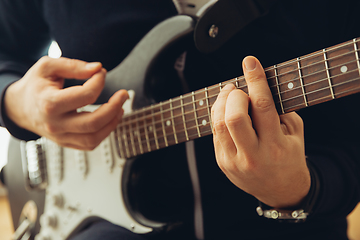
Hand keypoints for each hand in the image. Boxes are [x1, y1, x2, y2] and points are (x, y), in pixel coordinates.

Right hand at [4, 56, 128, 149]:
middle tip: (124, 94)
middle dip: (114, 108)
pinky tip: (110, 119)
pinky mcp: (66, 143)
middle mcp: (55, 124)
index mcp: (48, 103)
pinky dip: (104, 133)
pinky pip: (89, 144)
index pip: (85, 96)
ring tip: (120, 108)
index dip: (99, 81)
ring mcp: (60, 137)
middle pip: (93, 123)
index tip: (101, 72)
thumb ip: (73, 65)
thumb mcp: (48, 66)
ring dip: (113, 123)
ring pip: (93, 138)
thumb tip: (97, 68)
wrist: (20, 106)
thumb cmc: (35, 85)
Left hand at [211, 56, 309, 208]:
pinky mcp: (222, 162)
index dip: (256, 80)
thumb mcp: (295, 132)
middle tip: (239, 89)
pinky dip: (219, 115)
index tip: (250, 61)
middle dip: (234, 95)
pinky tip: (227, 111)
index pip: (263, 106)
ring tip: (231, 94)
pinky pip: (214, 132)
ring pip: (218, 124)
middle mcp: (253, 155)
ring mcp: (234, 161)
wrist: (280, 190)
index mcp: (276, 146)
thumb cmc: (289, 155)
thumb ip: (280, 109)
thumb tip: (257, 85)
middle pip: (234, 117)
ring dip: (222, 102)